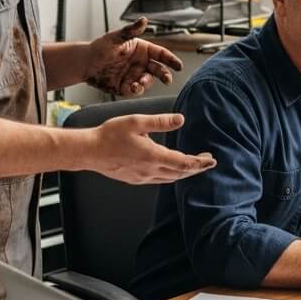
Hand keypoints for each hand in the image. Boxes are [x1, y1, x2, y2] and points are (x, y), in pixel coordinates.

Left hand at [84, 17, 182, 95]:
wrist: (85, 63)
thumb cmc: (100, 47)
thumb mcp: (116, 37)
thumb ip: (131, 31)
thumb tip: (144, 20)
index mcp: (142, 50)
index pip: (161, 54)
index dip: (171, 60)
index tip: (178, 66)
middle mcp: (141, 63)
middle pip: (159, 70)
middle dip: (165, 75)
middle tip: (167, 79)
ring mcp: (134, 76)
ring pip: (148, 81)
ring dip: (146, 83)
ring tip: (138, 83)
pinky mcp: (126, 87)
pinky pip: (135, 90)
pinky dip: (135, 90)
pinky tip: (131, 87)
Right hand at [84, 113, 214, 184]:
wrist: (89, 151)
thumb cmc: (110, 134)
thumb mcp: (137, 122)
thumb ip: (160, 121)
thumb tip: (181, 119)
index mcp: (153, 156)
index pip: (184, 163)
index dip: (200, 163)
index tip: (212, 160)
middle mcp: (150, 170)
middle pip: (180, 173)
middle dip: (196, 168)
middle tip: (208, 161)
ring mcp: (142, 177)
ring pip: (170, 178)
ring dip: (185, 172)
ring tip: (195, 165)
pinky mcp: (135, 179)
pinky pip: (159, 180)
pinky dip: (171, 176)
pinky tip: (172, 170)